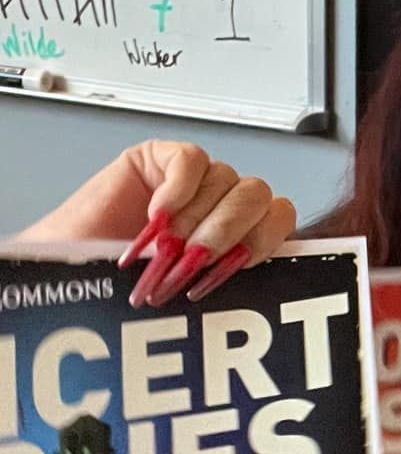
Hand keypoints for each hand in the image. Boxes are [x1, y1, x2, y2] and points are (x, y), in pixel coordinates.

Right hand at [16, 141, 295, 307]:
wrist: (68, 283)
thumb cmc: (125, 294)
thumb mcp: (195, 294)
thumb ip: (234, 279)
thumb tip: (277, 286)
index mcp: (237, 235)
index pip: (280, 217)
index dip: (263, 240)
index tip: (232, 266)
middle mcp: (218, 205)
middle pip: (258, 197)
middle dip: (226, 233)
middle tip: (191, 259)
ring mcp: (191, 182)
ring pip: (228, 179)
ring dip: (195, 218)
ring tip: (164, 245)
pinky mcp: (159, 159)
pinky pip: (191, 160)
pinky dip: (178, 187)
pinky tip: (158, 212)